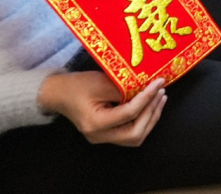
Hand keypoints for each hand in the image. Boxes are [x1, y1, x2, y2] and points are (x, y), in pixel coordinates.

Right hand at [37, 72, 165, 147]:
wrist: (59, 94)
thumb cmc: (77, 85)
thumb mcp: (100, 81)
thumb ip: (124, 87)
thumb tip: (148, 87)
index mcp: (95, 123)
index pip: (129, 114)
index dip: (147, 98)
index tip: (159, 83)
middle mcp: (99, 136)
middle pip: (134, 134)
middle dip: (152, 113)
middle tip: (161, 92)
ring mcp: (103, 138)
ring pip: (135, 137)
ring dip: (151, 118)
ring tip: (160, 98)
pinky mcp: (107, 134)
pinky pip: (130, 133)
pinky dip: (143, 120)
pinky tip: (151, 105)